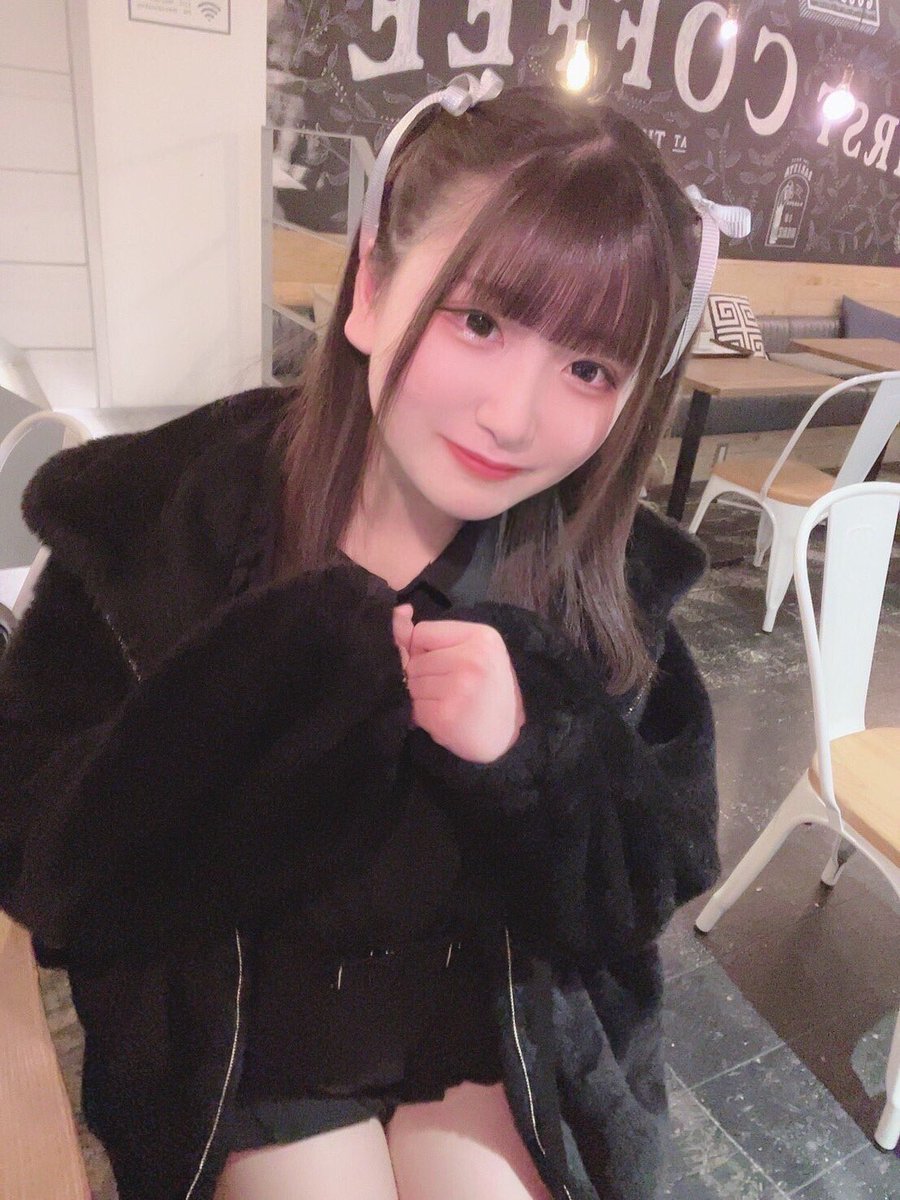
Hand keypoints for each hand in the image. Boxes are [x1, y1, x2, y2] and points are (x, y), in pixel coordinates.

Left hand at [392, 605, 524, 762]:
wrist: (505, 737)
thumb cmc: (487, 690)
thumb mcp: (471, 651)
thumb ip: (431, 635)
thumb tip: (398, 612)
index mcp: (482, 637)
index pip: (422, 632)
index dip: (425, 650)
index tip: (446, 663)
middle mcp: (472, 659)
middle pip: (414, 660)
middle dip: (423, 676)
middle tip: (451, 689)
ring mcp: (458, 687)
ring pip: (411, 683)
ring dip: (423, 697)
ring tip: (449, 703)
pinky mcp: (445, 715)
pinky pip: (414, 708)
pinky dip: (423, 716)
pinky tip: (446, 718)